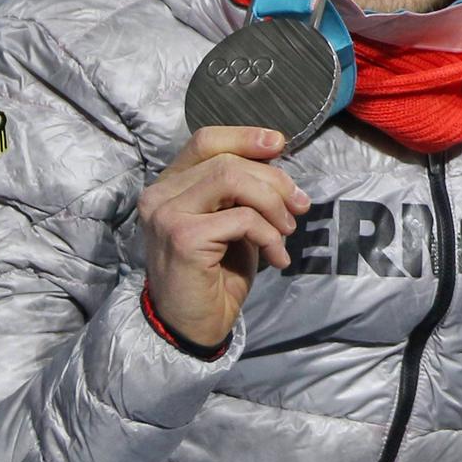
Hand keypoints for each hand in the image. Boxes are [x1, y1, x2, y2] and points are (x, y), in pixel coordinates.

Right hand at [136, 126, 307, 347]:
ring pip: (233, 180)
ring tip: (287, 230)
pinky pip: (242, 219)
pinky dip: (269, 235)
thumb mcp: (234, 222)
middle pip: (228, 161)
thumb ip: (243, 190)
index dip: (245, 137)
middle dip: (274, 180)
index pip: (205, 140)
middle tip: (300, 206)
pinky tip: (277, 258)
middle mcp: (160, 194)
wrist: (194, 324)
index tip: (279, 145)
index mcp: (170, 185)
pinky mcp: (183, 237)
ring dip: (273, 204)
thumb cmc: (216, 274)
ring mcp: (167, 215)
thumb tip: (276, 155)